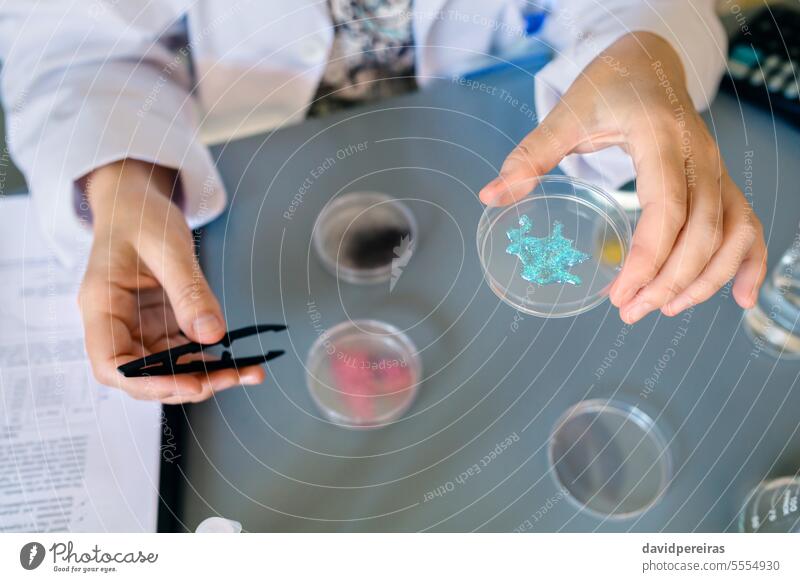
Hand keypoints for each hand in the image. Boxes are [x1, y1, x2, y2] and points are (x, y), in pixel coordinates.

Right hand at [79, 159, 264, 402]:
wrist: (137, 201)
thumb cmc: (141, 216)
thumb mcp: (168, 247)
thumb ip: (189, 291)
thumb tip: (211, 334)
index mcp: (101, 305)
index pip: (111, 364)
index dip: (147, 383)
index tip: (190, 384)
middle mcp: (117, 324)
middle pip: (144, 374)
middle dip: (187, 383)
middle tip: (231, 377)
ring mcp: (139, 327)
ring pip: (168, 368)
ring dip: (205, 376)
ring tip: (247, 372)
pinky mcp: (160, 324)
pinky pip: (183, 351)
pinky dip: (210, 359)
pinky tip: (240, 362)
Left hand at [479, 32, 766, 322]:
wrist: (648, 61)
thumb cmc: (608, 87)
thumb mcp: (566, 115)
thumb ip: (530, 157)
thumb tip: (490, 196)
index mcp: (658, 137)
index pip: (665, 209)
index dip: (646, 259)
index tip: (619, 295)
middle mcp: (698, 155)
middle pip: (703, 231)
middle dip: (671, 282)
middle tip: (630, 312)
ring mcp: (716, 169)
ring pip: (732, 233)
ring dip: (704, 280)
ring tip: (665, 309)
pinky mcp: (722, 181)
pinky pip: (747, 226)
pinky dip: (746, 264)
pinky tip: (739, 298)